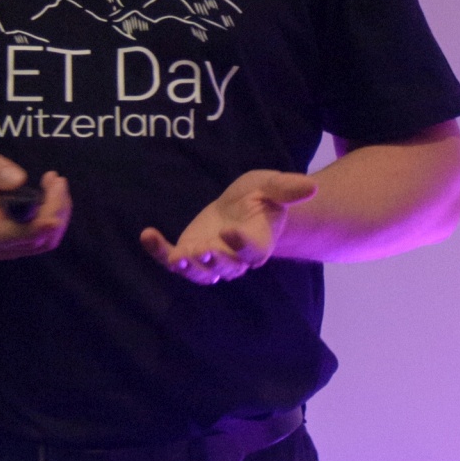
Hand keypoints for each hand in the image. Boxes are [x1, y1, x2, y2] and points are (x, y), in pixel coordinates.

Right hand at [0, 147, 70, 258]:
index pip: (6, 234)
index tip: (54, 216)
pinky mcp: (12, 249)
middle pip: (34, 239)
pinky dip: (53, 219)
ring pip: (43, 242)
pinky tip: (50, 196)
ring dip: (58, 213)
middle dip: (54, 210)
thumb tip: (19, 179)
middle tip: (56, 178)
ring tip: (55, 183)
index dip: (34, 229)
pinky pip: (41, 240)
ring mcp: (1, 250)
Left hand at [140, 171, 317, 284]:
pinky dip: (159, 251)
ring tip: (176, 256)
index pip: (252, 251)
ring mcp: (210, 260)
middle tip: (202, 250)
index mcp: (258, 243)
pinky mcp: (188, 254)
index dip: (242, 243)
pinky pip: (172, 259)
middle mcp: (235, 258)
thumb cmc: (260, 197)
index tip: (230, 230)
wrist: (241, 208)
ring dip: (188, 268)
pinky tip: (147, 235)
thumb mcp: (272, 186)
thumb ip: (288, 189)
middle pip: (226, 268)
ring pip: (200, 274)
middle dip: (214, 261)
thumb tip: (312, 186)